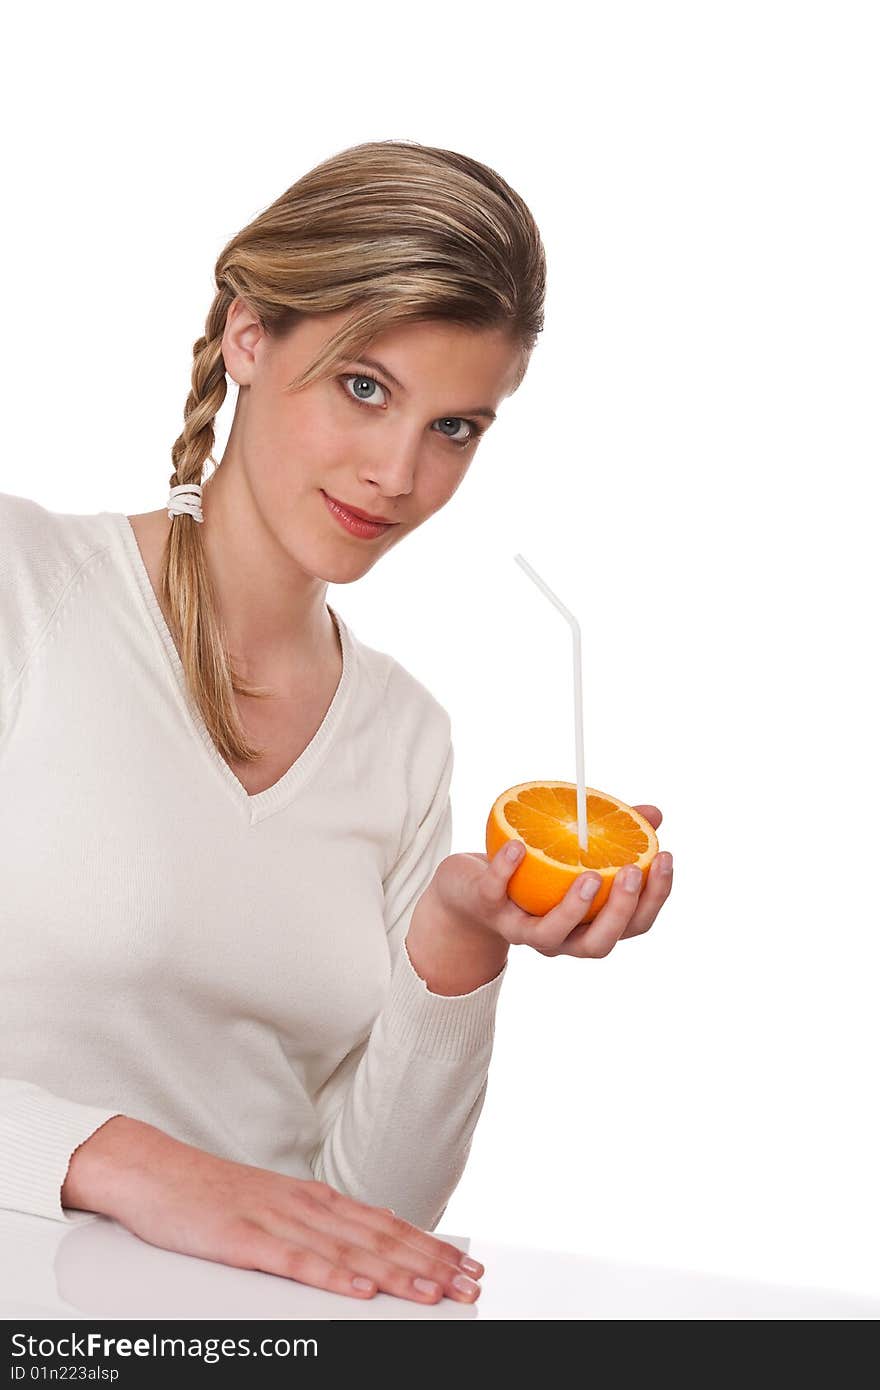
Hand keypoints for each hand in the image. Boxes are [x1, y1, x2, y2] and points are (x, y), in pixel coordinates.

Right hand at [62, 1116, 482, 1304]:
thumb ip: (315, 1230)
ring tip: (434, 1291)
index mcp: (314, 1199)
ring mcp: (276, 1220)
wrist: (152, 1171)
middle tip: (469, 1284)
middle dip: (429, 1262)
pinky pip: (295, 1262)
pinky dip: (332, 1276)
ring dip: (396, 1273)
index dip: (429, 1246)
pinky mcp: (244, 1239)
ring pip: (349, 1250)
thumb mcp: (273, 1209)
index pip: (385, 1224)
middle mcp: (305, 1205)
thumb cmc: (210, 1195)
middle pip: (379, 1238)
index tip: (466, 1265)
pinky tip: (360, 1290)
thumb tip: (361, 1254)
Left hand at [430, 804, 671, 958]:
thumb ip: (614, 835)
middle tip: (633, 871)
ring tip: (590, 873)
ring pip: (550, 937)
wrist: (466, 891)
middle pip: (599, 944)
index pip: (633, 925)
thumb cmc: (532, 872)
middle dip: (621, 911)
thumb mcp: (572, 852)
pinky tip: (519, 844)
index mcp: (587, 926)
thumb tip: (654, 813)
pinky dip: (506, 870)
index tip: (665, 857)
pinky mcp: (486, 908)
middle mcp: (559, 938)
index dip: (654, 898)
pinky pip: (495, 894)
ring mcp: (521, 928)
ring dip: (574, 908)